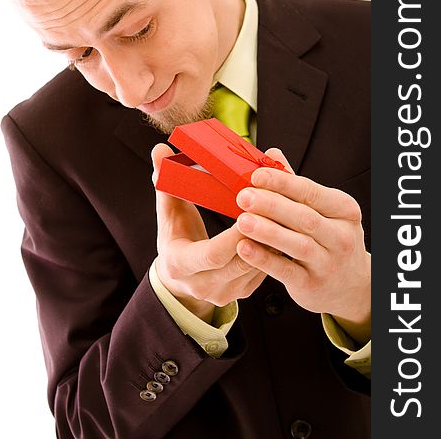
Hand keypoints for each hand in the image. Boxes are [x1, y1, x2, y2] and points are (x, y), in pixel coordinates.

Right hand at [152, 144, 266, 321]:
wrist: (179, 276)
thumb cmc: (175, 237)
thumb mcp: (168, 212)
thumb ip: (165, 183)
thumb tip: (159, 151)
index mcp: (180, 265)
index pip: (212, 255)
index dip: (233, 237)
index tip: (249, 213)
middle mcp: (203, 285)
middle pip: (240, 262)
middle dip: (261, 234)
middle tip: (276, 207)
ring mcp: (225, 293)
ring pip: (258, 267)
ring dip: (273, 241)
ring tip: (285, 213)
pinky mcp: (242, 292)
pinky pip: (265, 271)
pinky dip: (275, 249)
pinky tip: (283, 227)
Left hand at [236, 149, 370, 344]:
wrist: (351, 284)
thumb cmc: (329, 238)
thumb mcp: (322, 210)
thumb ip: (295, 185)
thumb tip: (271, 153)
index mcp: (343, 210)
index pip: (310, 192)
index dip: (282, 183)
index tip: (256, 175)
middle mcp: (341, 236)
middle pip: (304, 217)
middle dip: (271, 205)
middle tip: (243, 196)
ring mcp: (328, 263)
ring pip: (297, 244)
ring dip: (267, 231)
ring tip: (242, 220)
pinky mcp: (312, 285)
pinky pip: (286, 271)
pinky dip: (264, 259)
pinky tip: (244, 247)